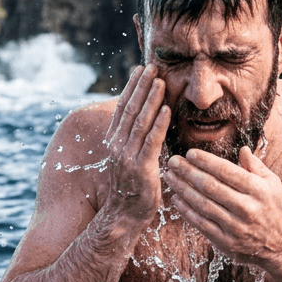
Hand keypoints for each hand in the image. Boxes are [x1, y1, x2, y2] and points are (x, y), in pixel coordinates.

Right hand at [102, 65, 169, 227]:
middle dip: (141, 86)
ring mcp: (128, 156)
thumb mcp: (129, 159)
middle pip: (130, 109)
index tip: (140, 69)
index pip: (123, 108)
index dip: (131, 87)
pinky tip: (166, 109)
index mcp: (114, 141)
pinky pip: (151, 141)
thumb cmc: (131, 188)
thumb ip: (134, 140)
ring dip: (151, 99)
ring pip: (140, 122)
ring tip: (160, 81)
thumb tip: (146, 121)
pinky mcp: (141, 168)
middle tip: (152, 66)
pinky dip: (159, 124)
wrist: (123, 215)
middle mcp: (118, 145)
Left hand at [164, 146, 281, 267]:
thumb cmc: (275, 210)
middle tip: (173, 161)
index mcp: (258, 190)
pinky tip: (176, 199)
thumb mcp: (273, 185)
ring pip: (203, 204)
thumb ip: (256, 167)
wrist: (281, 247)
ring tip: (170, 177)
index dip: (205, 161)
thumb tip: (242, 149)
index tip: (190, 153)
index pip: (226, 171)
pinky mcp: (226, 242)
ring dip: (183, 189)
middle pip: (211, 186)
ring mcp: (235, 227)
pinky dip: (186, 211)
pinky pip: (201, 223)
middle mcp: (247, 208)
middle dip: (188, 172)